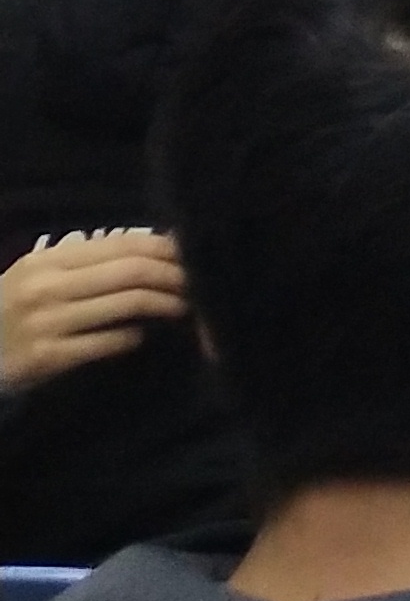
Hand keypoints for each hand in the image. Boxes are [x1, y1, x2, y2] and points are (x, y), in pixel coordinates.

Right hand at [0, 231, 187, 389]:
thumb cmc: (11, 312)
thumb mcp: (41, 277)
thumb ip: (89, 264)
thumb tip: (158, 251)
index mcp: (50, 259)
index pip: (125, 243)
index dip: (168, 248)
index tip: (196, 256)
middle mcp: (47, 285)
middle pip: (133, 271)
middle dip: (176, 276)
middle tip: (201, 284)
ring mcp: (46, 321)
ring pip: (127, 304)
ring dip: (166, 305)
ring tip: (184, 309)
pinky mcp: (46, 357)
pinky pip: (108, 342)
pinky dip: (133, 337)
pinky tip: (141, 337)